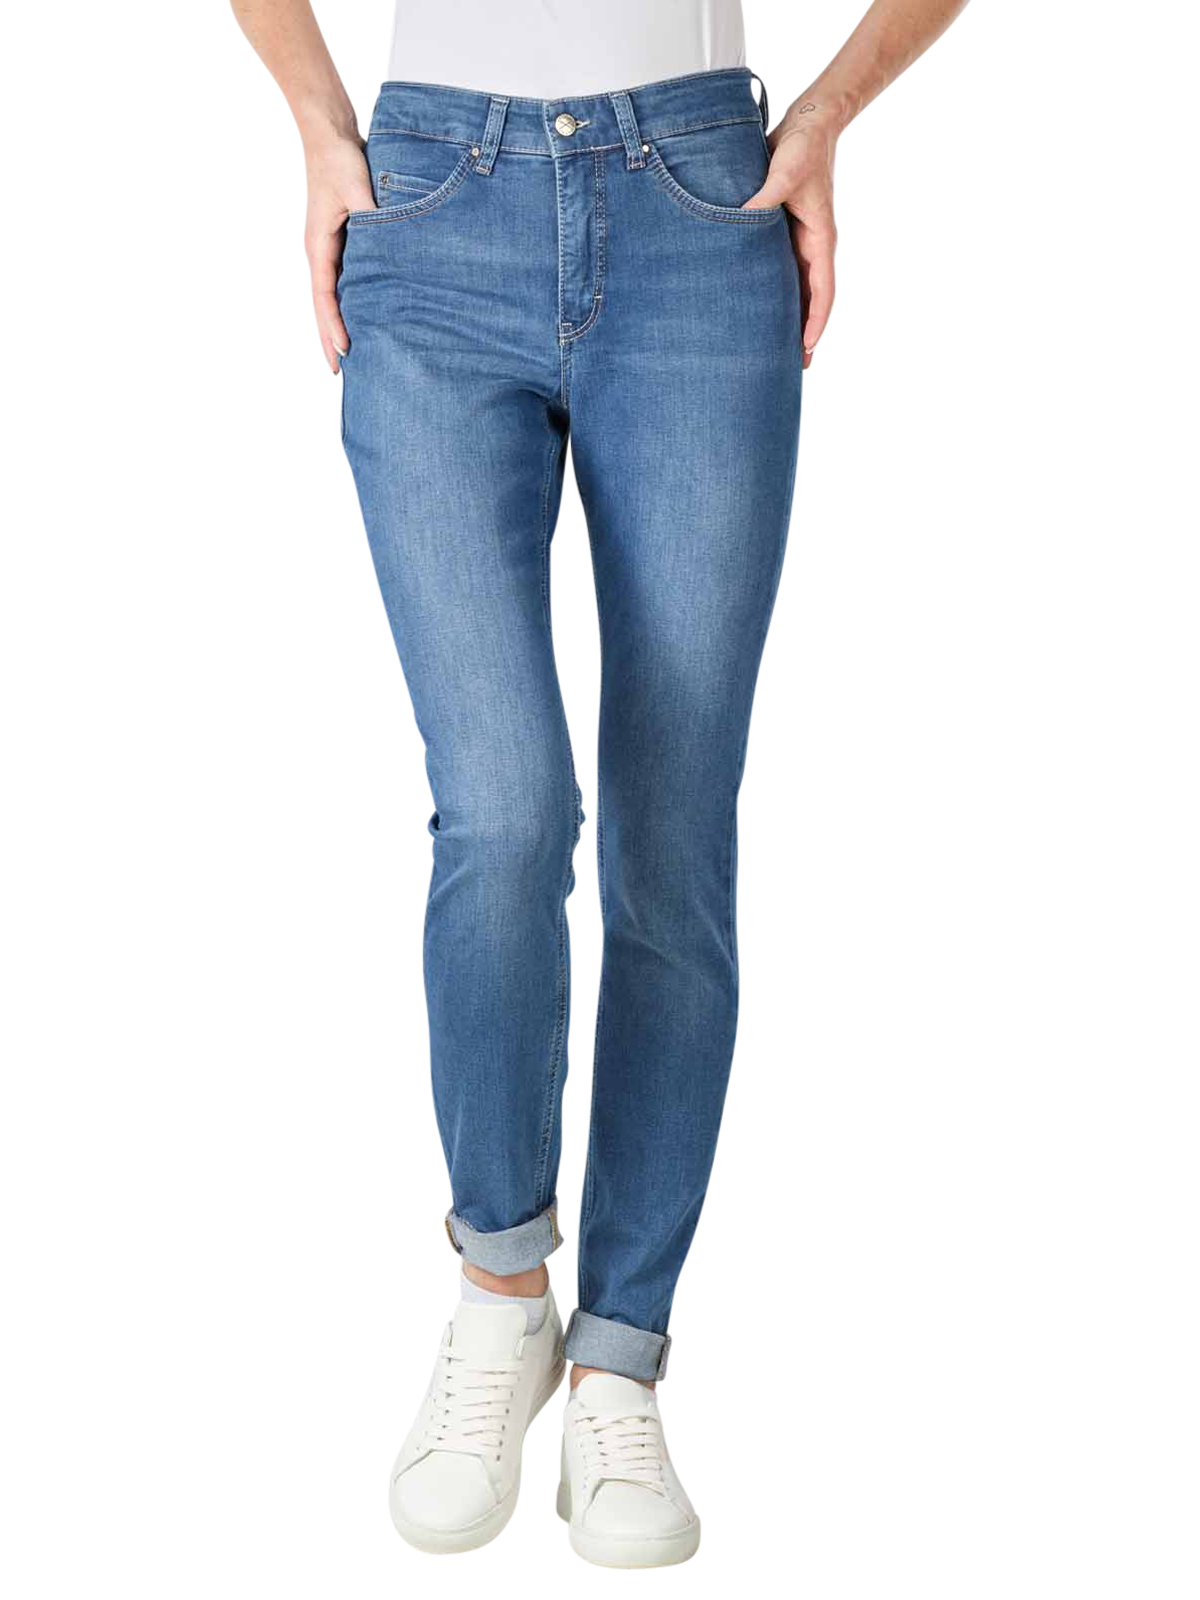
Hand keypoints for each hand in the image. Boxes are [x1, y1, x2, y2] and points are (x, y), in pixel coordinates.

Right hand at [304, 133, 374, 376]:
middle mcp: (324, 251)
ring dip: (338, 327)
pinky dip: (350, 304)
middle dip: (330, 340)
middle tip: (341, 376)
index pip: (326, 295)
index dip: (334, 324)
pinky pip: (345, 281)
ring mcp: (332, 248)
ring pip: (335, 297)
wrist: (332, 134)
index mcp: (321, 244)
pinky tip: (362, 319)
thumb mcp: (357, 187)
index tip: (345, 349)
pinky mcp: (345, 241)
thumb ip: (371, 215)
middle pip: (326, 306)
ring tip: (347, 359)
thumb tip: (387, 240)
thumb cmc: (340, 158)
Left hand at [742, 104, 840, 372]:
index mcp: (820, 237)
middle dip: (803, 334)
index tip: (807, 346)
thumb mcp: (786, 168)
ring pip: (795, 291)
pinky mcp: (782, 236)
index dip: (815, 319)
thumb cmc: (802, 145)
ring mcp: (798, 243)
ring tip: (777, 354)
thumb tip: (744, 216)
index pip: (822, 289)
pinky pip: (780, 275)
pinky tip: (760, 315)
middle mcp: (812, 246)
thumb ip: (767, 193)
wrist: (806, 125)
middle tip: (794, 370)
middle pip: (809, 300)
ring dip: (789, 321)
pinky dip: (775, 297)